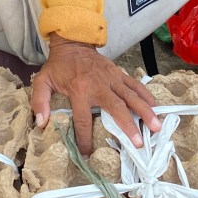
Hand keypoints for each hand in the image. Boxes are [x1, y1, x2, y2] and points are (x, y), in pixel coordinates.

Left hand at [30, 36, 160, 155]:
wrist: (73, 42)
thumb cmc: (58, 66)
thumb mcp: (42, 81)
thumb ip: (40, 101)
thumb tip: (41, 122)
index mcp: (79, 91)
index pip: (83, 120)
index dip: (85, 138)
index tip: (88, 154)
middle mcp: (99, 86)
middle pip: (117, 109)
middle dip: (129, 127)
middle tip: (139, 143)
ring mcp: (112, 79)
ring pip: (131, 96)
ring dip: (145, 112)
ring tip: (156, 127)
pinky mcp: (119, 74)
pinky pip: (135, 85)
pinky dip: (146, 95)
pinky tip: (156, 107)